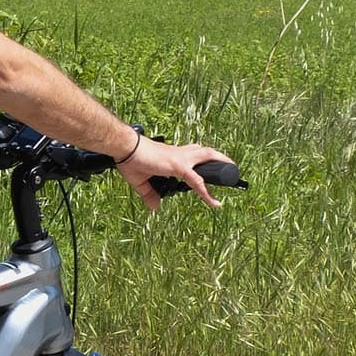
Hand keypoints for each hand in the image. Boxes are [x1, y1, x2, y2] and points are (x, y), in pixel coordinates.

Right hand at [116, 134, 232, 210]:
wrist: (124, 148)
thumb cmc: (130, 160)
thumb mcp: (140, 181)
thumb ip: (149, 194)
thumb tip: (155, 207)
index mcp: (173, 157)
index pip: (192, 156)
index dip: (202, 162)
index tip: (209, 170)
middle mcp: (180, 154)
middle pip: (205, 152)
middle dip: (219, 158)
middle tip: (230, 167)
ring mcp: (180, 159)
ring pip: (207, 157)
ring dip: (221, 163)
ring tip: (232, 173)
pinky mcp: (177, 166)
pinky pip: (196, 180)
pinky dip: (206, 191)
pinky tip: (214, 202)